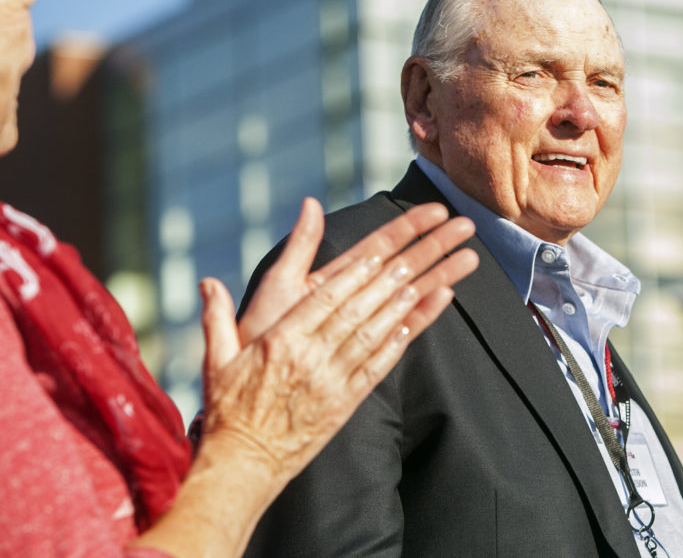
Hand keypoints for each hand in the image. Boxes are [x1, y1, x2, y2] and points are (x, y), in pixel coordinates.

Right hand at [197, 199, 477, 482]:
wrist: (242, 467)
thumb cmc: (228, 410)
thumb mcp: (216, 359)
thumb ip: (216, 317)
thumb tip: (208, 282)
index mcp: (282, 339)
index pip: (330, 293)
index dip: (363, 265)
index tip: (392, 240)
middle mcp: (312, 356)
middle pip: (366, 302)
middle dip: (407, 267)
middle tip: (439, 240)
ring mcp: (333, 380)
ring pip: (379, 330)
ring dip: (416, 298)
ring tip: (448, 271)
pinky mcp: (346, 403)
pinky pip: (379, 367)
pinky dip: (401, 340)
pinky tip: (422, 316)